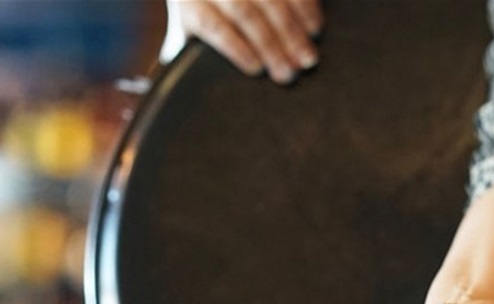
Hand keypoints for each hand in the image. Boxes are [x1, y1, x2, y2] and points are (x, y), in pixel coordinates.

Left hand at [167, 0, 321, 83]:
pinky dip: (306, 4)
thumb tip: (177, 103)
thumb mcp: (188, 32)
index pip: (210, 23)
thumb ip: (187, 60)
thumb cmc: (203, 11)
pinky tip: (316, 26)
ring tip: (309, 57)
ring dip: (292, 28)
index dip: (234, 46)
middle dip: (270, 43)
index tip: (256, 70)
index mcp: (190, 2)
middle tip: (291, 72)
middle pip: (243, 11)